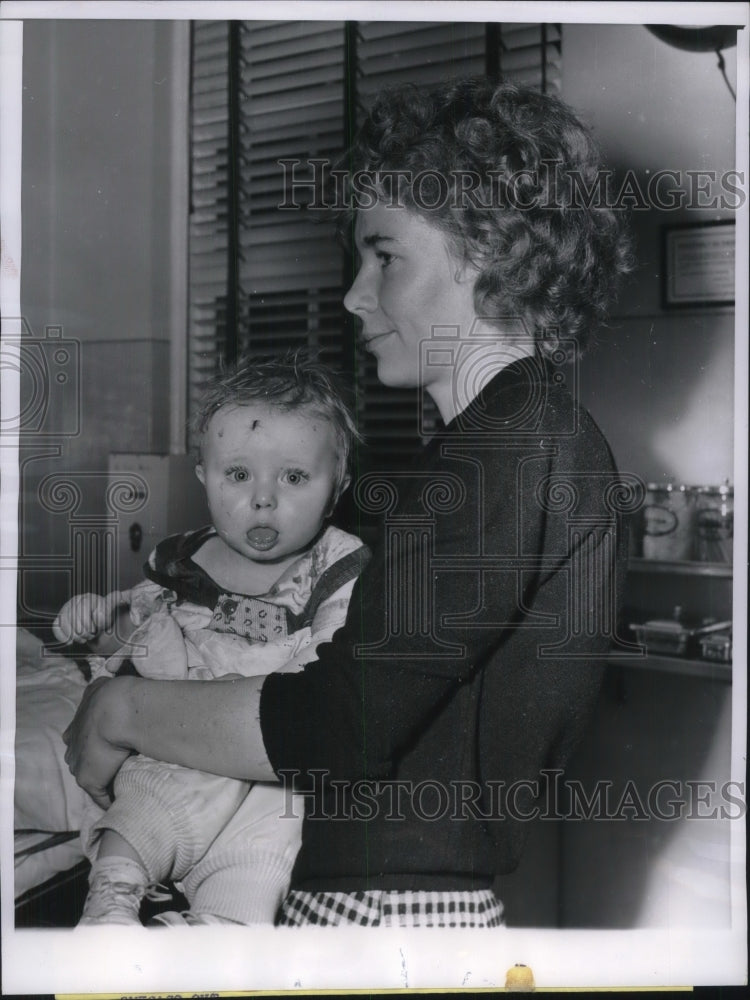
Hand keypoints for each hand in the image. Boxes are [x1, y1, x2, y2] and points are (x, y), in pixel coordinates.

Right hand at [53, 591, 125, 645]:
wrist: (97, 622)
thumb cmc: (103, 616)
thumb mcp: (110, 612)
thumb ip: (110, 606)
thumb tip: (107, 603)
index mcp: (88, 598)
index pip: (83, 608)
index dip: (88, 623)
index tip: (94, 629)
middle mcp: (76, 601)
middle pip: (73, 618)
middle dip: (83, 631)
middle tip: (90, 635)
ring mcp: (66, 609)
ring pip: (64, 623)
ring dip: (74, 635)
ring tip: (83, 637)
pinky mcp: (60, 618)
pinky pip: (56, 627)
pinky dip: (62, 636)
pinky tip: (70, 640)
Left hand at [63, 676, 134, 807]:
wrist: (115, 711)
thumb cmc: (115, 696)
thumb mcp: (102, 686)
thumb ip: (100, 689)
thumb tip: (107, 686)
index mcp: (76, 723)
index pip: (78, 735)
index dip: (92, 738)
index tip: (106, 741)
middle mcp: (73, 742)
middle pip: (80, 755)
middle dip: (94, 758)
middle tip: (116, 760)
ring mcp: (78, 762)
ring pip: (91, 773)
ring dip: (104, 776)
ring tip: (123, 780)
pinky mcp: (88, 780)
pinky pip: (100, 794)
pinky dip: (110, 798)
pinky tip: (121, 801)